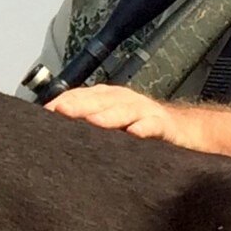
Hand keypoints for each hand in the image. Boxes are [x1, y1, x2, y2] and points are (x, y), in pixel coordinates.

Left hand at [43, 84, 202, 148]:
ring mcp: (144, 110)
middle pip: (99, 101)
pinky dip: (145, 128)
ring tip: (93, 122)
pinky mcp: (164, 125)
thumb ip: (86, 124)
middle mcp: (123, 100)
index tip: (44, 114)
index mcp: (107, 98)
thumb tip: (51, 134)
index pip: (80, 97)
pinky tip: (135, 133)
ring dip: (108, 115)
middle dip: (79, 105)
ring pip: (124, 110)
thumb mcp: (112, 123)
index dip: (63, 103)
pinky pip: (153, 126)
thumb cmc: (140, 127)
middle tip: (60, 112)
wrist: (185, 130)